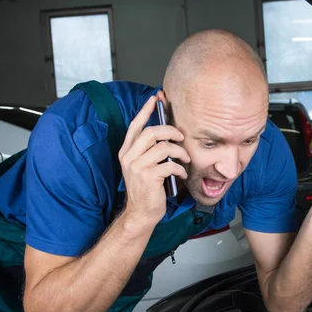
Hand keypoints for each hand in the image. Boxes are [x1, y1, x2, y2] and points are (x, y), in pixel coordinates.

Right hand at [118, 95, 189, 227]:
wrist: (141, 212)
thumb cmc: (147, 189)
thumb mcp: (143, 166)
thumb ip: (150, 150)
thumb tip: (168, 135)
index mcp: (126, 151)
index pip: (135, 125)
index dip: (146, 110)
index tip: (155, 99)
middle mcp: (129, 157)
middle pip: (152, 132)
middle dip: (171, 131)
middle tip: (181, 137)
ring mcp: (137, 167)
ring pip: (163, 147)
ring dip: (179, 152)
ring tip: (185, 159)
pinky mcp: (148, 177)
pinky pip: (170, 165)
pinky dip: (180, 168)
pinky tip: (181, 173)